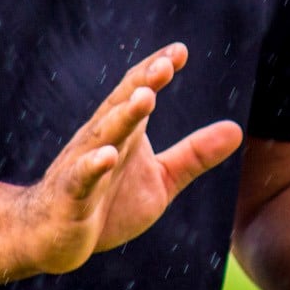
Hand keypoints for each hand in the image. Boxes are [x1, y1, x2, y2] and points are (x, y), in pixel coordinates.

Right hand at [16, 44, 242, 275]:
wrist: (52, 238)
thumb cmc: (108, 204)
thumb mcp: (161, 180)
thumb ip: (194, 155)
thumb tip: (238, 129)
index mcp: (124, 132)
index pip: (138, 91)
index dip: (156, 70)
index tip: (180, 51)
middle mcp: (102, 140)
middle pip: (122, 106)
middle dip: (143, 84)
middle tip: (165, 64)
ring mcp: (84, 166)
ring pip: (104, 135)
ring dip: (123, 116)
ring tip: (145, 97)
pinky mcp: (72, 197)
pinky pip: (82, 178)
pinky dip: (94, 166)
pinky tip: (108, 155)